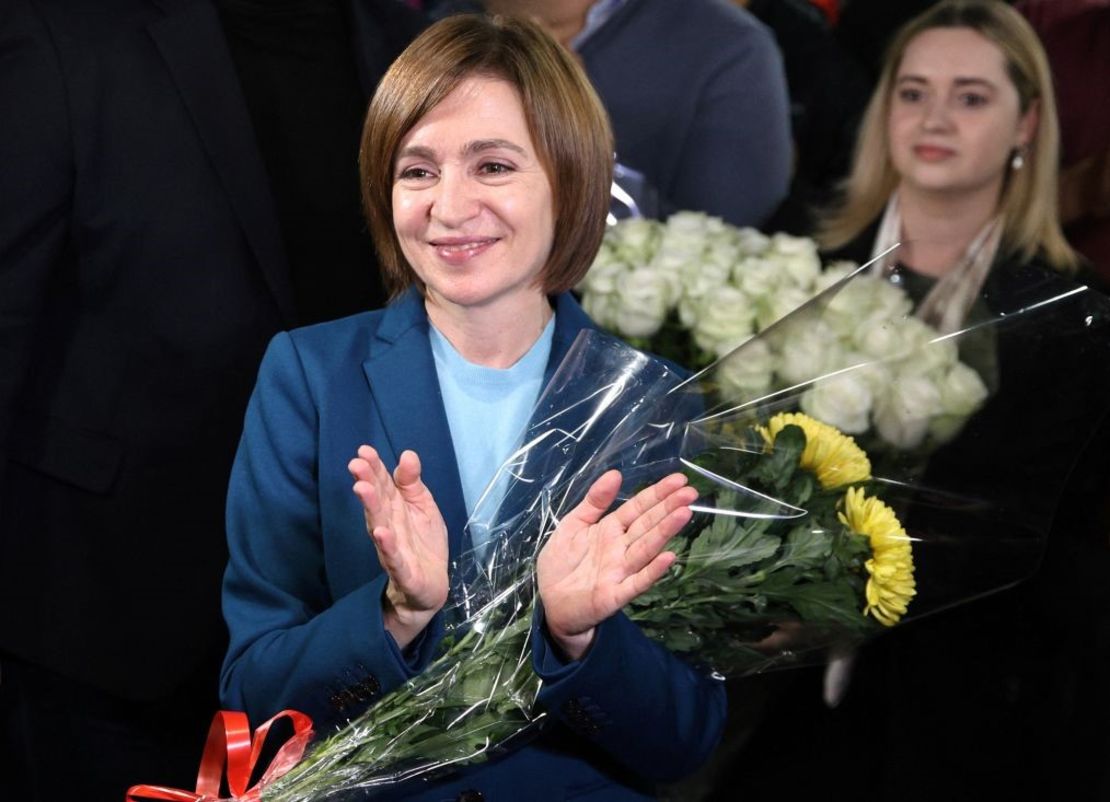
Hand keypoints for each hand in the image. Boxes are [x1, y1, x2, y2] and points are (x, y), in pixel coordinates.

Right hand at [349, 447, 448, 648]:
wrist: (431, 586)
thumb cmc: (423, 542)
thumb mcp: (423, 506)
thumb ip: (412, 483)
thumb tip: (407, 454)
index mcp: (394, 509)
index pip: (382, 485)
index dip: (374, 468)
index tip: (363, 450)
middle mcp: (388, 525)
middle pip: (377, 502)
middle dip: (367, 483)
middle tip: (356, 465)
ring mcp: (393, 548)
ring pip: (379, 526)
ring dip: (371, 508)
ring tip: (363, 489)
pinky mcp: (403, 570)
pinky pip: (393, 557)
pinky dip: (387, 546)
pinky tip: (381, 532)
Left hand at [537, 471, 696, 660]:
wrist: (550, 604)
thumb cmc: (561, 564)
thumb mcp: (572, 525)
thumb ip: (594, 502)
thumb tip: (615, 473)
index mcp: (611, 529)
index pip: (639, 508)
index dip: (657, 494)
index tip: (680, 480)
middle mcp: (621, 548)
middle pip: (648, 525)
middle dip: (668, 508)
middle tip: (691, 493)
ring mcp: (621, 571)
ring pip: (646, 548)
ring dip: (665, 532)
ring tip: (684, 514)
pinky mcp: (615, 594)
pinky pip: (637, 581)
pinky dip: (652, 570)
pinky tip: (668, 557)